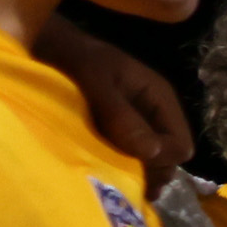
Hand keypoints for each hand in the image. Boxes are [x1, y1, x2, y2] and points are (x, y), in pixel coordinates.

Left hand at [36, 13, 195, 172]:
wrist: (46, 46)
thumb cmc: (72, 58)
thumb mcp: (96, 80)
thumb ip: (121, 115)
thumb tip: (153, 153)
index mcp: (160, 98)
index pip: (180, 146)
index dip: (160, 160)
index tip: (129, 163)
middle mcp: (155, 115)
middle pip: (168, 159)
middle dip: (148, 172)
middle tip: (117, 180)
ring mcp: (139, 126)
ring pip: (150, 163)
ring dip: (133, 173)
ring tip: (109, 178)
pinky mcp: (120, 133)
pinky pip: (131, 159)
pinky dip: (120, 170)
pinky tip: (103, 172)